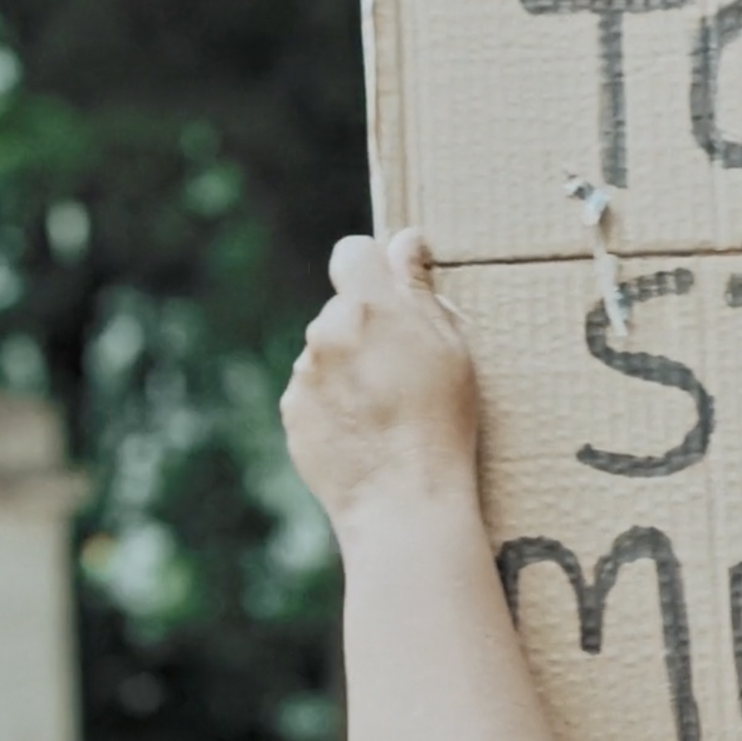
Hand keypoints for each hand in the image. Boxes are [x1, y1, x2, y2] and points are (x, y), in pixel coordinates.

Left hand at [281, 230, 478, 534]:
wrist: (403, 498)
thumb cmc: (440, 421)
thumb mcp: (450, 348)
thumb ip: (419, 290)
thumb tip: (405, 242)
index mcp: (368, 307)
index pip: (353, 252)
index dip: (373, 268)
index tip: (394, 293)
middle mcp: (326, 333)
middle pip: (342, 309)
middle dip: (367, 328)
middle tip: (406, 368)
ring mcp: (303, 374)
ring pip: (327, 352)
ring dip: (350, 367)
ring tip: (388, 408)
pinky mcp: (292, 412)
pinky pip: (313, 391)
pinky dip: (335, 402)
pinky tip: (366, 430)